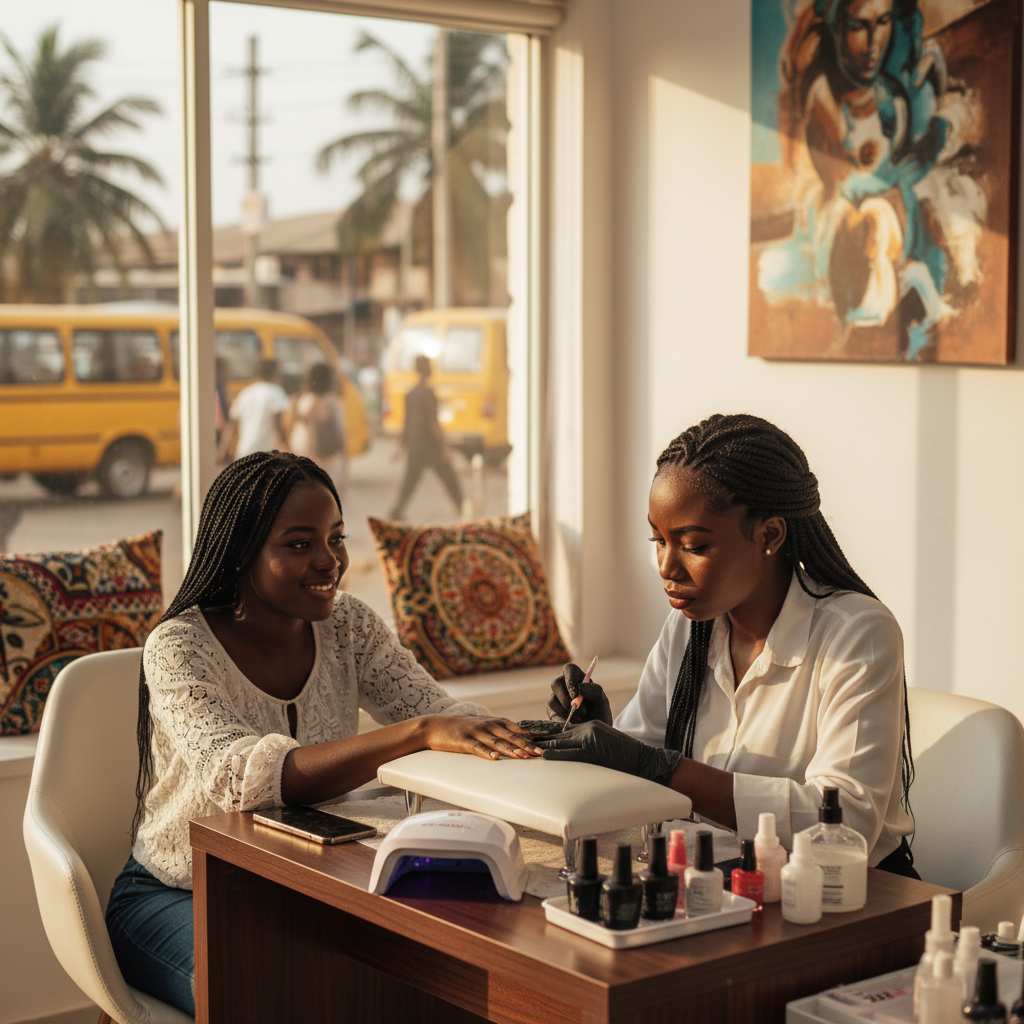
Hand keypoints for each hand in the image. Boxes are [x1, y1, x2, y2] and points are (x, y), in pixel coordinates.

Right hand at [423, 715, 542, 760]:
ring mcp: (476, 733)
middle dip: (526, 745)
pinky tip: (495, 758)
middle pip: (510, 736)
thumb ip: (501, 731)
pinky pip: (477, 748)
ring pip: (497, 742)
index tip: (542, 747)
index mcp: (493, 722)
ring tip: (523, 757)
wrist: (436, 726)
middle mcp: (487, 725)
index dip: (529, 738)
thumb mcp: (483, 726)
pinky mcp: (463, 741)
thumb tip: (523, 738)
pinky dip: (487, 753)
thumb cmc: (463, 728)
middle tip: (539, 754)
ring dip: (511, 750)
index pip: (516, 729)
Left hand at [535, 721, 679, 781]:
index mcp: (589, 726)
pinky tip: (545, 754)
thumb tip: (565, 749)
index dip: (543, 729)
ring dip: (543, 745)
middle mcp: (587, 729)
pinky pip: (570, 753)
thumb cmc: (624, 755)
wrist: (642, 760)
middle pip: (557, 732)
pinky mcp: (593, 751)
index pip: (562, 727)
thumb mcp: (603, 743)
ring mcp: (589, 739)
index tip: (527, 729)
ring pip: (561, 741)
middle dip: (537, 735)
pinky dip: (556, 753)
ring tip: (526, 746)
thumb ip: (585, 743)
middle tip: (519, 736)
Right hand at [546, 663, 612, 724]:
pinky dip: (564, 718)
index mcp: (577, 677)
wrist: (595, 730)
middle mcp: (564, 685)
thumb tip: (579, 688)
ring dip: (567, 711)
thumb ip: (594, 691)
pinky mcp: (552, 711)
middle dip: (567, 699)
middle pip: (556, 683)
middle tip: (582, 711)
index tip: (576, 695)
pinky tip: (575, 723)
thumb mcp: (602, 701)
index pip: (569, 669)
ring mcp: (556, 697)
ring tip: (582, 719)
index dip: (570, 680)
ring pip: (553, 699)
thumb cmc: (599, 711)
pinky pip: (552, 712)